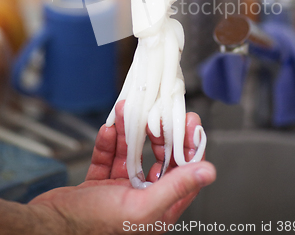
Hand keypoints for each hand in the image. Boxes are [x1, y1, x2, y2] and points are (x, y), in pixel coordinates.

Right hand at [28, 101, 215, 234]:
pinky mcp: (99, 184)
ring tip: (128, 110)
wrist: (47, 225)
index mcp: (158, 209)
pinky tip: (108, 129)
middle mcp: (142, 199)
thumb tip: (208, 172)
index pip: (183, 173)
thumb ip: (175, 187)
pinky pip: (109, 157)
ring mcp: (119, 191)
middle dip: (158, 132)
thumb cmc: (91, 225)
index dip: (188, 146)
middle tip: (159, 111)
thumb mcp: (140, 206)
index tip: (190, 121)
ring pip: (132, 153)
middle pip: (158, 159)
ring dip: (129, 131)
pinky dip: (109, 142)